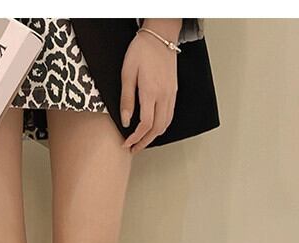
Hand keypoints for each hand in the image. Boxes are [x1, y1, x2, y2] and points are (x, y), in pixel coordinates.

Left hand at [120, 21, 179, 152]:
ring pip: (166, 124)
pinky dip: (161, 126)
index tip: (126, 144)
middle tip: (133, 149)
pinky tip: (152, 128)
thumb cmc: (142, 51)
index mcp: (151, 92)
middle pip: (157, 129)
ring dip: (154, 136)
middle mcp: (164, 96)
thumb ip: (127, 99)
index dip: (135, 138)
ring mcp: (171, 94)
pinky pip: (169, 115)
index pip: (145, 124)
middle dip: (145, 142)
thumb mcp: (127, 73)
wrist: (160, 36)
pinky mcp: (173, 91)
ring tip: (141, 141)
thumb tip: (125, 120)